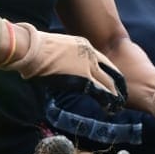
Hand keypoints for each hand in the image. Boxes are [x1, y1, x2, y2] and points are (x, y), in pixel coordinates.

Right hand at [0, 23, 125, 110]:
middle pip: (111, 71)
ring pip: (108, 83)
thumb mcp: (55, 49)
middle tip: (122, 95)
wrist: (32, 50)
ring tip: (118, 105)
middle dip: (117, 84)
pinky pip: (100, 91)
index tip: (114, 81)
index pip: (104, 61)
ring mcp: (88, 66)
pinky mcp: (83, 79)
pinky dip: (107, 100)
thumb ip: (63, 58)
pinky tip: (109, 107)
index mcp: (83, 45)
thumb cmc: (35, 50)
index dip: (110, 73)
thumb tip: (60, 68)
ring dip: (115, 95)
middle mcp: (89, 55)